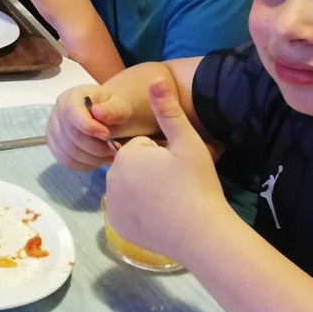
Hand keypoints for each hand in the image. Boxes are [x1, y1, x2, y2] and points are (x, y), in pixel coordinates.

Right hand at [45, 84, 125, 169]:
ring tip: (108, 156)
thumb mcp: (120, 106)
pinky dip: (84, 164)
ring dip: (92, 159)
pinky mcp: (55, 144)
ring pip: (68, 152)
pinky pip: (66, 160)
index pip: (71, 112)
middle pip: (71, 137)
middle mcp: (57, 111)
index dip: (89, 127)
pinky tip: (97, 160)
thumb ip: (112, 110)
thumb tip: (98, 113)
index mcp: (71, 97)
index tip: (108, 136)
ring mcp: (53, 129)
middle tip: (114, 150)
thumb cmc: (113, 109)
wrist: (108, 114)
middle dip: (96, 148)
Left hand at [104, 77, 227, 261]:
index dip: (162, 156)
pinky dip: (139, 213)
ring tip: (169, 201)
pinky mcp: (117, 224)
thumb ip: (168, 110)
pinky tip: (159, 217)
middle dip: (150, 172)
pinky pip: (126, 210)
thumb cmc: (197, 184)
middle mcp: (110, 177)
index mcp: (126, 154)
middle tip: (175, 185)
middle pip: (133, 167)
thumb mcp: (187, 142)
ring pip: (128, 188)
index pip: (142, 148)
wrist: (202, 234)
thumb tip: (155, 77)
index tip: (177, 169)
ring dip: (144, 191)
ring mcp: (112, 203)